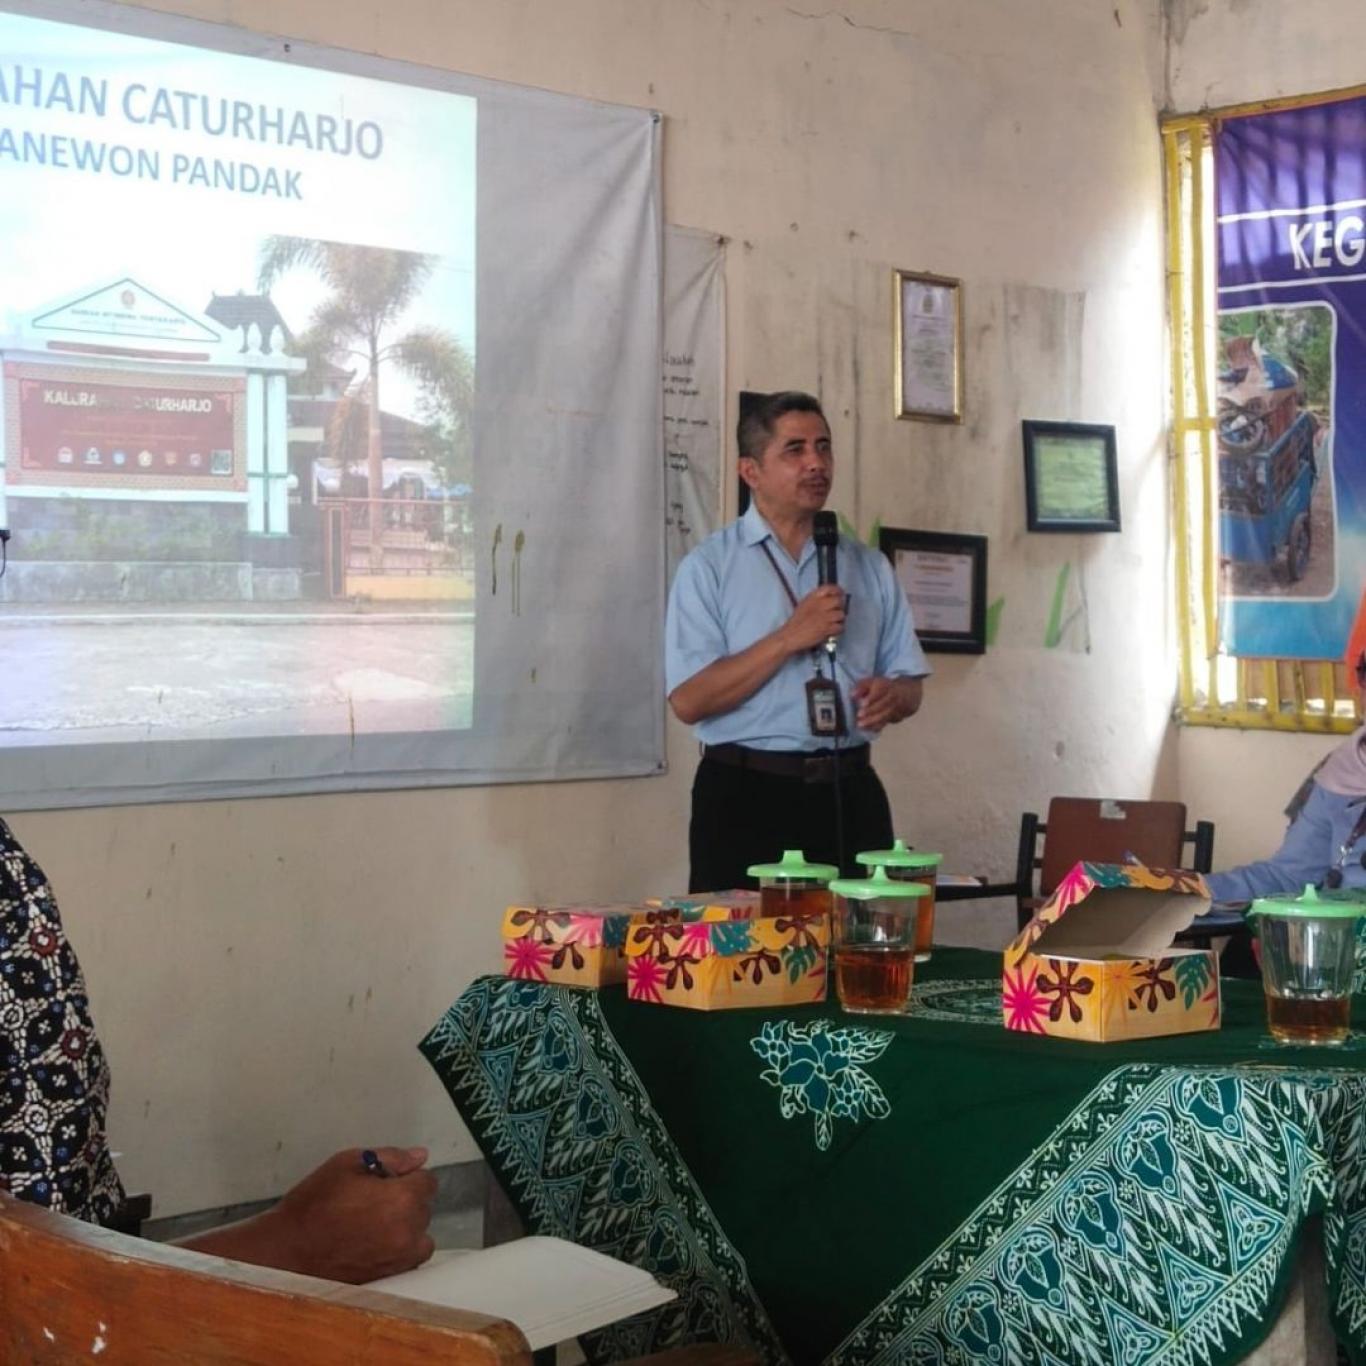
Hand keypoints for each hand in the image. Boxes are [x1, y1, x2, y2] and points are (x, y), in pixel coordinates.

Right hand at [263, 1146, 436, 1283]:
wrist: (286, 1252)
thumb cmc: (315, 1203)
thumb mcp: (347, 1164)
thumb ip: (390, 1158)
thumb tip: (420, 1156)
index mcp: (403, 1199)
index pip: (427, 1180)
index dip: (406, 1176)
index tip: (383, 1181)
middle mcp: (410, 1231)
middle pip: (424, 1207)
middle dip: (405, 1199)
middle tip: (371, 1201)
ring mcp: (401, 1259)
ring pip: (420, 1235)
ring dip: (406, 1226)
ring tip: (373, 1224)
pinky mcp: (389, 1278)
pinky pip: (408, 1258)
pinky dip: (398, 1249)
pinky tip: (372, 1243)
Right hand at [782, 585, 845, 652]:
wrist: (790, 636)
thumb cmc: (796, 622)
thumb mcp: (804, 605)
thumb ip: (816, 600)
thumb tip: (830, 599)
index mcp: (812, 598)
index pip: (829, 588)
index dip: (837, 590)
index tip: (840, 593)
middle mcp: (819, 605)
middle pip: (838, 601)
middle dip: (840, 606)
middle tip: (836, 611)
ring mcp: (824, 617)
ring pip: (841, 614)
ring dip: (838, 620)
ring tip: (833, 623)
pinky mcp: (827, 628)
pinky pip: (840, 627)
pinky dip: (837, 630)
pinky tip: (831, 631)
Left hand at [850, 676, 921, 731]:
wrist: (906, 694)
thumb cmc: (883, 687)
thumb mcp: (872, 682)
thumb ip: (861, 687)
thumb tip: (852, 695)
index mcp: (887, 686)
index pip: (880, 692)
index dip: (871, 698)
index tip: (862, 703)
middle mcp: (893, 698)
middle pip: (883, 705)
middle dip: (871, 711)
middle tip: (859, 715)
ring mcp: (896, 709)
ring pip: (885, 715)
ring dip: (872, 721)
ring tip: (860, 724)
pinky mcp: (895, 718)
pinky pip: (886, 723)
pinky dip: (876, 727)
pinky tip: (866, 729)